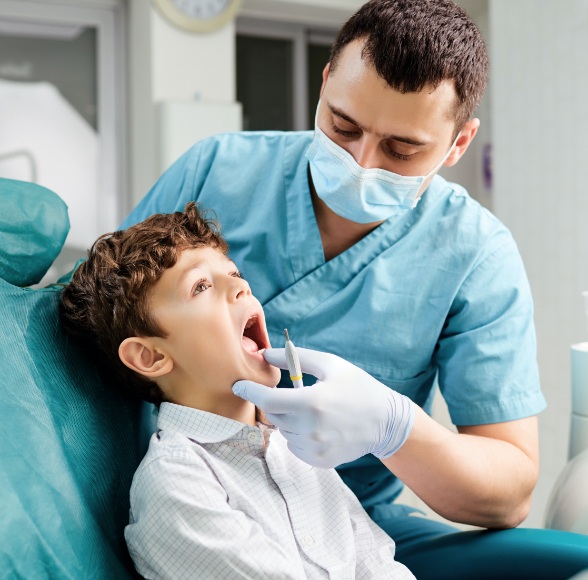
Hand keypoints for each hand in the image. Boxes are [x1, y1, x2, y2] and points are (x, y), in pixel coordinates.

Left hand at [232, 347, 414, 467]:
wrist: (385, 421)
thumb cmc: (357, 387)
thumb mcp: (330, 365)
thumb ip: (295, 358)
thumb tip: (265, 354)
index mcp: (312, 402)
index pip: (268, 400)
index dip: (249, 391)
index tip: (238, 385)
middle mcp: (311, 429)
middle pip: (273, 415)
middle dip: (275, 402)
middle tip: (294, 393)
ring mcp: (315, 448)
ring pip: (283, 431)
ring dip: (289, 418)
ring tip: (314, 410)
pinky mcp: (319, 461)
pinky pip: (294, 446)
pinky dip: (298, 434)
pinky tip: (319, 426)